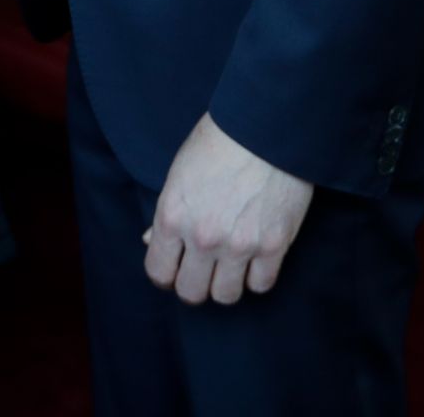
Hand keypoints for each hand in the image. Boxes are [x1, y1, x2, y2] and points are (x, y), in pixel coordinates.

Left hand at [143, 113, 313, 304]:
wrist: (264, 126)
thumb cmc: (218, 142)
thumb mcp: (179, 172)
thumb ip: (167, 213)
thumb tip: (150, 241)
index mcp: (173, 216)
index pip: (159, 272)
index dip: (166, 274)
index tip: (175, 269)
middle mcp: (202, 237)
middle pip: (192, 293)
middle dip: (195, 284)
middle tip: (204, 269)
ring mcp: (239, 245)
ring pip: (226, 296)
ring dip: (227, 283)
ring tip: (231, 264)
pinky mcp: (273, 246)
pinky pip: (261, 285)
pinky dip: (257, 276)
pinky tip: (255, 258)